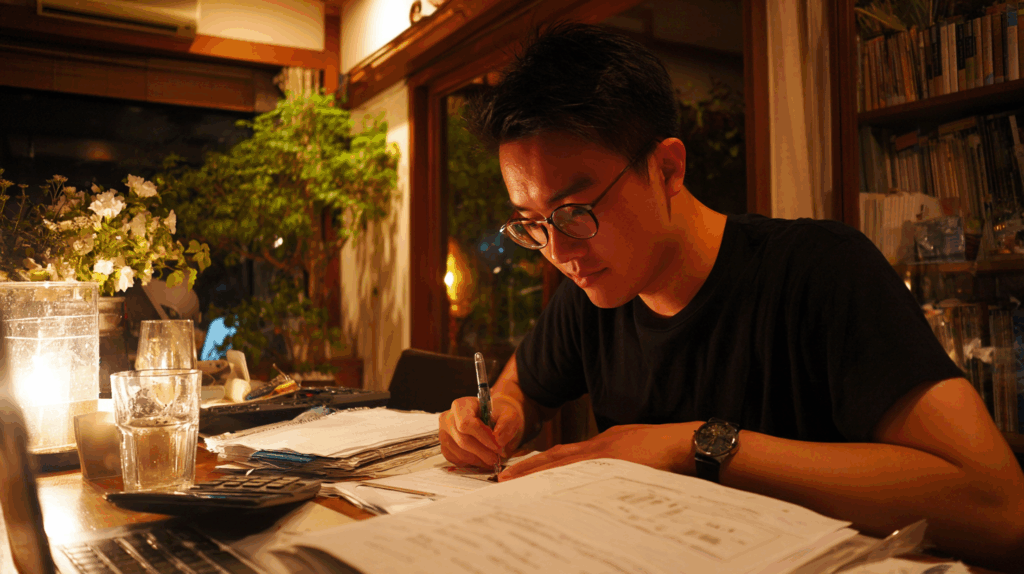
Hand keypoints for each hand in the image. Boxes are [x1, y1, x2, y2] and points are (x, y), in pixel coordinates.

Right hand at [439, 395, 523, 467]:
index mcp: (461, 405)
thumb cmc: (498, 415)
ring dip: (478, 460)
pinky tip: (481, 458)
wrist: (492, 419)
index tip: (497, 446)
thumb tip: (498, 440)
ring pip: (460, 453)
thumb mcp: (508, 413)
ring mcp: (444, 434)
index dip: (482, 437)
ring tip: (492, 459)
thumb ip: (507, 423)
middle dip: (482, 452)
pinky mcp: (445, 447)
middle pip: (463, 440)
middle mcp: (448, 418)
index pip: (466, 423)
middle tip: (497, 458)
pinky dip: (471, 463)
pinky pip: (456, 460)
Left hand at [499, 422, 700, 480]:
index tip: (518, 470)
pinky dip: (560, 479)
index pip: (564, 455)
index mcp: (603, 445)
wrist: (684, 443)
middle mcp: (598, 447)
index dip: (540, 463)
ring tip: (512, 481)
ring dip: (537, 473)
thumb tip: (604, 475)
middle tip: (503, 477)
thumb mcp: (636, 455)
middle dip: (529, 467)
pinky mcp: (613, 463)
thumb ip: (616, 462)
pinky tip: (545, 488)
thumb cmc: (666, 449)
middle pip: (556, 458)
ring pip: (562, 465)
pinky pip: (579, 474)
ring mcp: (604, 454)